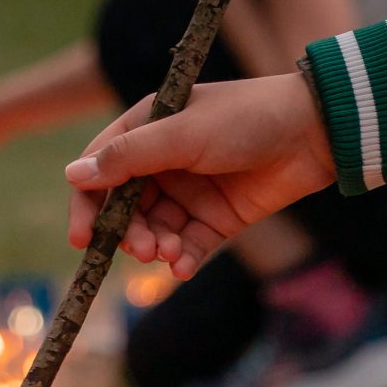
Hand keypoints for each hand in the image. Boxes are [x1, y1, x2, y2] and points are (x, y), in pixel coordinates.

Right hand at [64, 74, 334, 278]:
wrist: (312, 133)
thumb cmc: (246, 120)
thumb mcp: (183, 134)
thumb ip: (130, 157)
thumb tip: (73, 175)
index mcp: (147, 129)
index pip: (100, 169)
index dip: (86, 204)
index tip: (82, 238)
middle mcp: (163, 161)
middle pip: (124, 207)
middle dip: (127, 233)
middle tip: (142, 248)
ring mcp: (190, 191)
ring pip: (154, 230)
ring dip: (155, 246)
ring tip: (168, 253)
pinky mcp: (216, 217)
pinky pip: (188, 245)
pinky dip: (182, 258)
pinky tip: (183, 266)